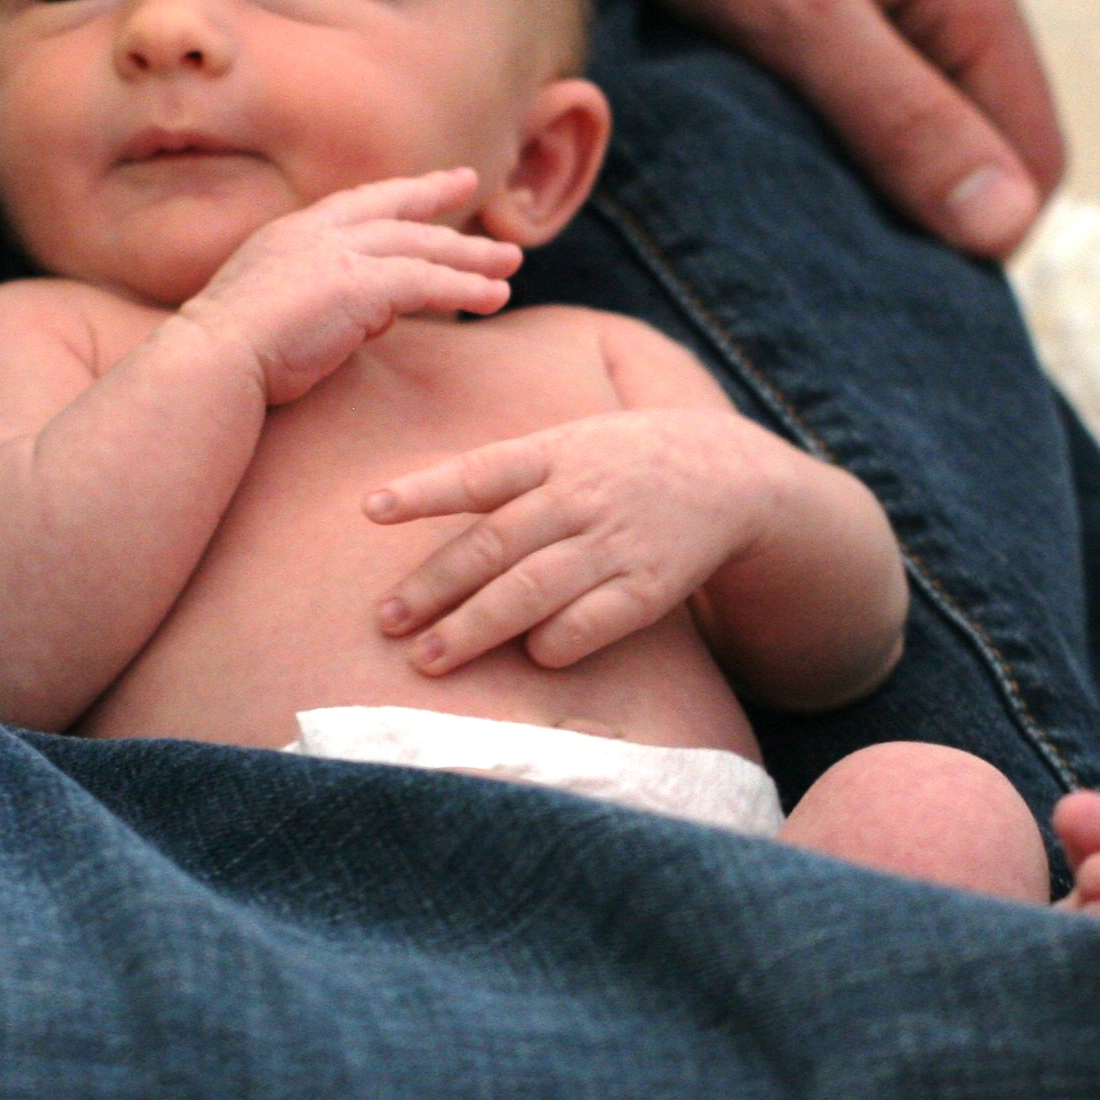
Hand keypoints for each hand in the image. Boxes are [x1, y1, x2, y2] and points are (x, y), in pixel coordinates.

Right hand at [179, 169, 518, 405]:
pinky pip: (427, 283)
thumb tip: (371, 309)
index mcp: (289, 235)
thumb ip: (318, 298)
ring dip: (469, 256)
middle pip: (393, 213)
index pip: (353, 205)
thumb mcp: (270, 309)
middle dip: (436, 200)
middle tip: (471, 185)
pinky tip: (495, 298)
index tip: (420, 185)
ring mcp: (338, 256)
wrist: (211, 361)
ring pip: (419, 247)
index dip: (391, 194)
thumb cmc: (226, 354)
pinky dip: (465, 289)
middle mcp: (316, 234)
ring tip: (509, 264)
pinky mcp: (359, 287)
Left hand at [363, 407, 788, 673]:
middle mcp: (580, 496)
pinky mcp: (649, 586)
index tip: (371, 509)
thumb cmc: (620, 461)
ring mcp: (614, 542)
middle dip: (435, 587)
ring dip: (476, 627)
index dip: (424, 490)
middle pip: (494, 545)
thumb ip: (504, 473)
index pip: (479, 471)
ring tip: (428, 658)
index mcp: (553, 454)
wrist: (727, 471)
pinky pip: (594, 622)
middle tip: (385, 622)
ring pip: (533, 590)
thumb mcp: (567, 442)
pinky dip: (556, 641)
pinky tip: (529, 656)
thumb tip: (413, 501)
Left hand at [481, 0, 1064, 257]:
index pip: (1030, 152)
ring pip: (902, 68)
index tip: (877, 297)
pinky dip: (805, 82)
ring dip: (855, 141)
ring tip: (765, 196)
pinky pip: (840, 23)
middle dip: (916, 196)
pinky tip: (732, 105)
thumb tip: (1006, 226)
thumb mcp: (792, 3)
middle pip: (973, 113)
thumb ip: (900, 114)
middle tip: (809, 266)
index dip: (974, 238)